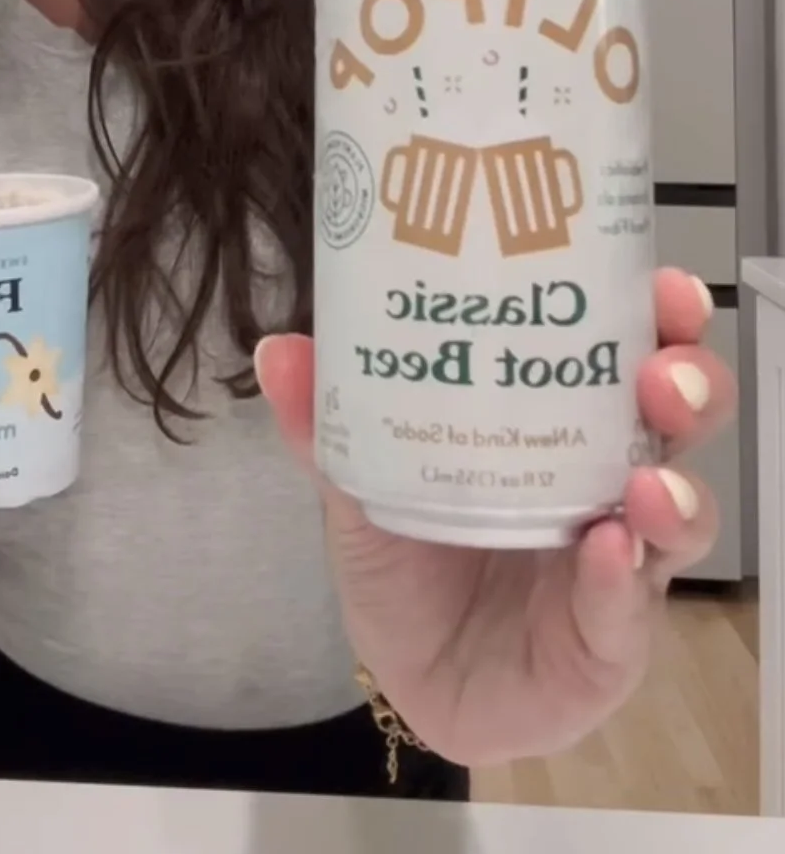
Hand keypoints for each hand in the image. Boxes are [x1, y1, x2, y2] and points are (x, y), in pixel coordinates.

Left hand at [256, 267, 735, 767]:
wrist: (410, 681)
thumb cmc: (410, 565)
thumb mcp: (363, 487)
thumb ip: (329, 425)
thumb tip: (278, 348)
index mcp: (561, 423)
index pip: (630, 352)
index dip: (657, 316)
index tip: (659, 283)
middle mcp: (609, 482)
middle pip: (679, 421)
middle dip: (687, 384)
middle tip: (660, 370)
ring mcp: (621, 563)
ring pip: (679, 514)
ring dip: (674, 487)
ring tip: (645, 478)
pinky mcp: (609, 640)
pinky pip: (628, 608)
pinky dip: (620, 579)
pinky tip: (606, 550)